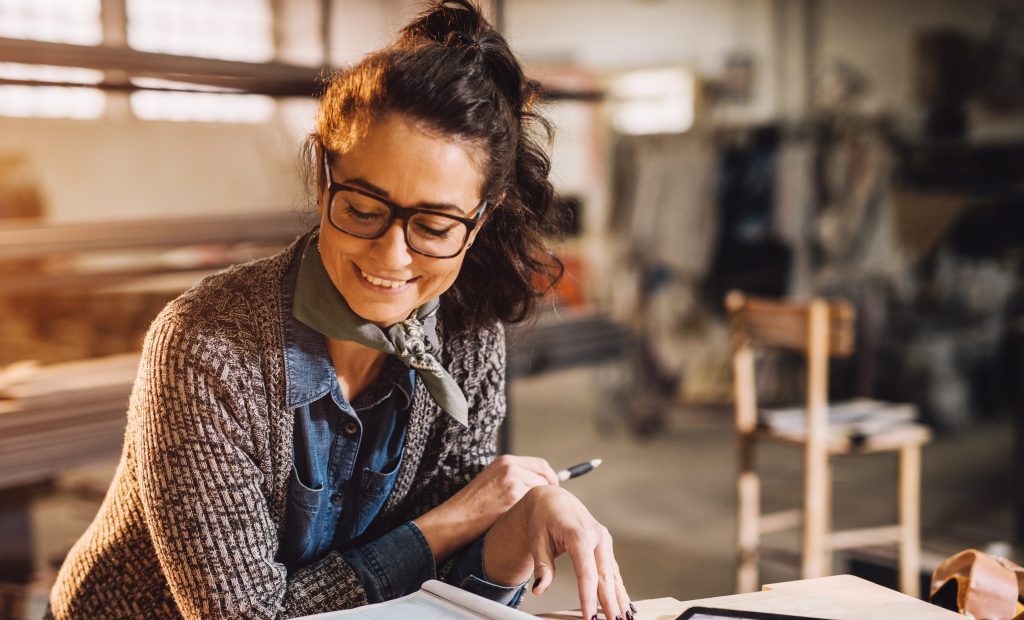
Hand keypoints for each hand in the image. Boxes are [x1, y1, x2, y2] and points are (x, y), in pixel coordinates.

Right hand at [414, 455, 558, 561]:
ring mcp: (513, 483)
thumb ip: (514, 476)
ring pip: (540, 494)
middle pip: (545, 478)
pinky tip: (524, 521)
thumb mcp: (492, 479)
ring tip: (532, 515)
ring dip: (539, 505)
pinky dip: (532, 514)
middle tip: (548, 506)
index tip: (553, 489)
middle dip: (549, 492)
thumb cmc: (472, 503)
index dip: (551, 478)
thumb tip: (538, 482)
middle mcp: (511, 468)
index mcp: (506, 461)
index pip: (542, 464)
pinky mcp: (513, 500)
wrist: (456, 518)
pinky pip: (533, 507)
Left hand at [484, 486, 632, 619]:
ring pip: (614, 575)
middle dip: (610, 603)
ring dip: (620, 599)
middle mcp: (597, 537)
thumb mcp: (537, 539)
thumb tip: (540, 588)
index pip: (587, 573)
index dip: (589, 598)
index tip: (590, 617)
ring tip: (624, 619)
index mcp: (580, 535)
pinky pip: (613, 571)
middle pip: (605, 577)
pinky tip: (625, 605)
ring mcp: (604, 541)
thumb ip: (542, 565)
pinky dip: (619, 589)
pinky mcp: (605, 546)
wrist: (553, 499)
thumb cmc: (542, 517)